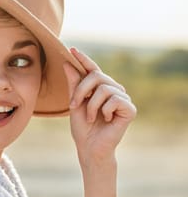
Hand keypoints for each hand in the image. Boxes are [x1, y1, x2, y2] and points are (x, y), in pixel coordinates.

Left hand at [63, 48, 136, 163]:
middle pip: (96, 76)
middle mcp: (114, 89)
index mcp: (100, 88)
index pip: (92, 69)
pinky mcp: (130, 108)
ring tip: (91, 117)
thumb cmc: (82, 127)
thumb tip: (68, 63)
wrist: (90, 147)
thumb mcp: (74, 103)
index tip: (72, 49)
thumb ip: (74, 84)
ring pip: (104, 88)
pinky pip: (114, 100)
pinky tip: (105, 119)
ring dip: (91, 105)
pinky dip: (104, 111)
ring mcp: (123, 98)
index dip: (83, 59)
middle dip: (80, 90)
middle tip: (73, 106)